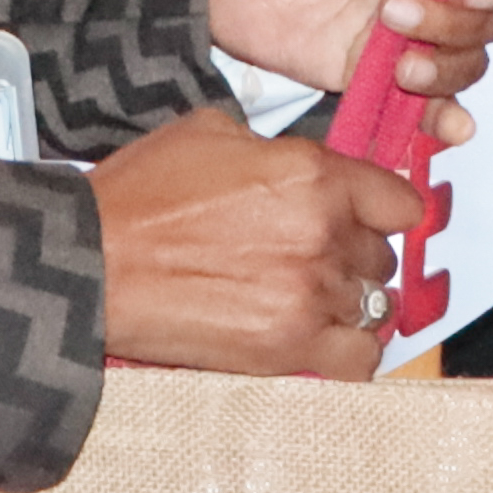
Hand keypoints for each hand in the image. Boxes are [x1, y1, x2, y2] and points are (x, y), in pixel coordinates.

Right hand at [88, 107, 430, 377]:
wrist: (92, 263)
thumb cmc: (140, 195)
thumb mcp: (212, 133)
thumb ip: (278, 150)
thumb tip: (301, 168)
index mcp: (314, 174)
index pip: (400, 203)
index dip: (381, 212)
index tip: (365, 221)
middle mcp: (325, 233)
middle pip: (382, 257)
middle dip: (354, 258)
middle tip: (311, 262)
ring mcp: (312, 294)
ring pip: (375, 306)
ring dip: (348, 305)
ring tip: (307, 302)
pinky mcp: (290, 348)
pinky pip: (361, 359)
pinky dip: (349, 353)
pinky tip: (320, 342)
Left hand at [206, 0, 492, 111]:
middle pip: (484, 18)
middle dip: (456, 25)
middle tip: (395, 14)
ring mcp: (397, 31)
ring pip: (462, 62)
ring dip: (447, 73)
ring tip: (400, 67)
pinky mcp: (366, 71)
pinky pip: (420, 102)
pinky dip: (441, 118)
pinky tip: (445, 127)